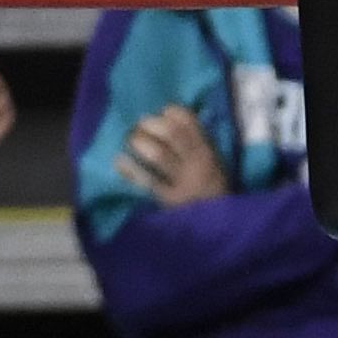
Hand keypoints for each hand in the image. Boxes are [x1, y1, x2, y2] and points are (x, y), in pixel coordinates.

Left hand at [115, 106, 230, 204]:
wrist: (218, 226)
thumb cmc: (211, 192)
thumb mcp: (213, 165)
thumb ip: (195, 146)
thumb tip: (167, 123)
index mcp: (207, 152)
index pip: (190, 123)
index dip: (172, 112)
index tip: (161, 112)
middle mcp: (197, 163)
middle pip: (172, 133)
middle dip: (151, 125)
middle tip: (138, 126)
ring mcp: (184, 181)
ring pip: (160, 154)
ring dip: (141, 143)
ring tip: (130, 141)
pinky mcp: (171, 199)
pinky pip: (148, 181)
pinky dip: (130, 170)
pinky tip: (119, 161)